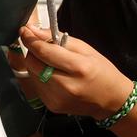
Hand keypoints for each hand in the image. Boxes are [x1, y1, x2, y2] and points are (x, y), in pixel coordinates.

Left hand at [19, 25, 134, 119]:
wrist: (112, 101)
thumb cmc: (102, 71)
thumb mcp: (85, 49)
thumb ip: (58, 39)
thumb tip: (34, 30)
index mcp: (78, 67)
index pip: (44, 52)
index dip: (30, 39)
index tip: (25, 29)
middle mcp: (65, 85)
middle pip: (33, 63)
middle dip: (32, 51)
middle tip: (40, 45)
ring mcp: (57, 98)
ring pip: (32, 74)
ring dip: (36, 64)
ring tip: (51, 62)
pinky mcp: (52, 106)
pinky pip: (37, 85)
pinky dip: (40, 76)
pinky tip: (53, 74)